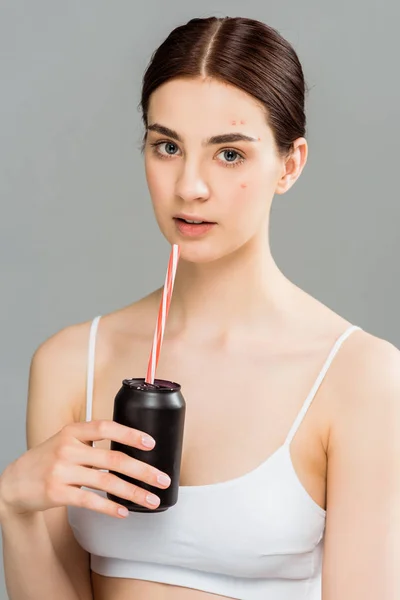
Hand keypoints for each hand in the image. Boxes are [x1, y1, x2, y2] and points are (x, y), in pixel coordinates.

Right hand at [0, 420, 170, 518]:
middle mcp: (68, 448)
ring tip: (151, 500)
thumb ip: (91, 440)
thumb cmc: (48, 459)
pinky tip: (123, 512)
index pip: (106, 427)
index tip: (150, 443)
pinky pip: (90, 500)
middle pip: (113, 458)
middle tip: (162, 479)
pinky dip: (110, 507)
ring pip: (106, 482)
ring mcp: (61, 471)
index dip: (130, 434)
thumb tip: (128, 447)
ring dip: (133, 492)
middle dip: (143, 470)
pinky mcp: (57, 493)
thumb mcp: (66, 440)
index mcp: (73, 431)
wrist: (14, 481)